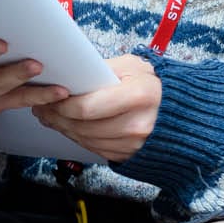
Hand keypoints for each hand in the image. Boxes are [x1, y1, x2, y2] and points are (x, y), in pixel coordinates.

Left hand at [31, 53, 159, 162]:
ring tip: (49, 116)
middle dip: (56, 117)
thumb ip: (102, 69)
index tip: (48, 96)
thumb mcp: (133, 66)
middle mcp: (138, 125)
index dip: (62, 105)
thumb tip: (70, 74)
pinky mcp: (130, 155)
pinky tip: (67, 127)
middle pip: (83, 127)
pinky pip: (95, 149)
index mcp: (138, 96)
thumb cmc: (155, 85)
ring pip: (86, 140)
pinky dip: (78, 138)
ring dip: (63, 129)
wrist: (183, 114)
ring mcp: (134, 145)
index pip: (88, 107)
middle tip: (40, 106)